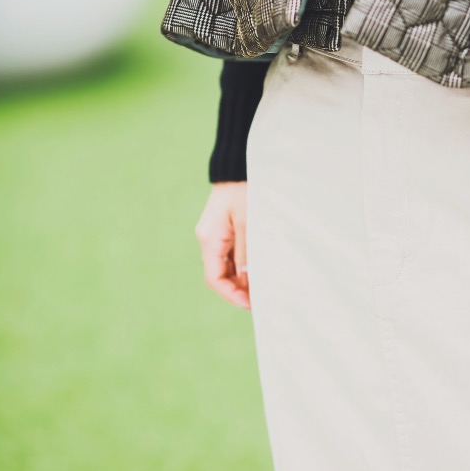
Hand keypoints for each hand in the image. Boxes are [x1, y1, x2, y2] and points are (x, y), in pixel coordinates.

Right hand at [195, 182, 249, 309]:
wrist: (237, 166)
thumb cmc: (244, 191)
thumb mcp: (248, 223)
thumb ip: (246, 253)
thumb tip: (246, 280)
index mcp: (209, 238)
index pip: (214, 278)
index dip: (231, 295)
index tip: (250, 304)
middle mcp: (207, 239)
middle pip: (218, 275)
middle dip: (237, 290)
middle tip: (260, 299)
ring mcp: (213, 235)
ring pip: (224, 267)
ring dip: (240, 279)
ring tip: (261, 287)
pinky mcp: (222, 230)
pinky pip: (229, 255)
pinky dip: (241, 266)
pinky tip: (256, 270)